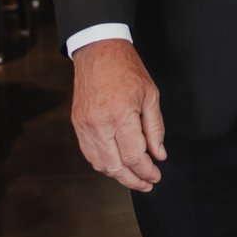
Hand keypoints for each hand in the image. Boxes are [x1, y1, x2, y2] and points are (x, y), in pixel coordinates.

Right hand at [70, 39, 165, 190]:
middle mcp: (99, 124)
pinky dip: (104, 164)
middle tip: (147, 183)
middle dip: (133, 180)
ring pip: (100, 164)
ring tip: (134, 177)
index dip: (147, 171)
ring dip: (118, 175)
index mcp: (120, 115)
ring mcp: (85, 126)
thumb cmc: (127, 70)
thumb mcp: (150, 95)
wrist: (98, 52)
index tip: (156, 175)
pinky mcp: (77, 125)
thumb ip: (155, 129)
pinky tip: (117, 165)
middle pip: (116, 166)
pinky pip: (89, 154)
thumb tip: (158, 155)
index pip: (134, 156)